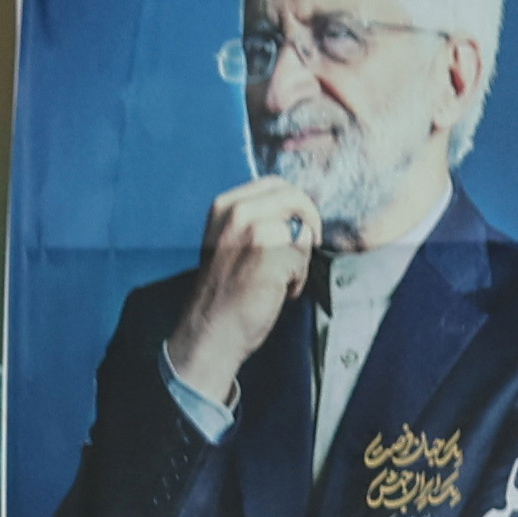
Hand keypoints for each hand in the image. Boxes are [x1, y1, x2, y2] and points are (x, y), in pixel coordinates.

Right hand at [162, 178, 325, 406]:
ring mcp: (255, 233)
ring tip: (283, 279)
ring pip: (302, 230)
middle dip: (308, 223)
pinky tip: (280, 292)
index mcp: (225, 206)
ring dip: (301, 257)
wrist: (209, 331)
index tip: (299, 226)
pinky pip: (304, 257)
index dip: (296, 204)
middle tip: (306, 249)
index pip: (276, 184)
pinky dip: (298, 279)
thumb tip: (295, 214)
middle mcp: (238, 213)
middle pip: (295, 199)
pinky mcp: (271, 256)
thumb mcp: (228, 242)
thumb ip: (255, 222)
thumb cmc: (222, 294)